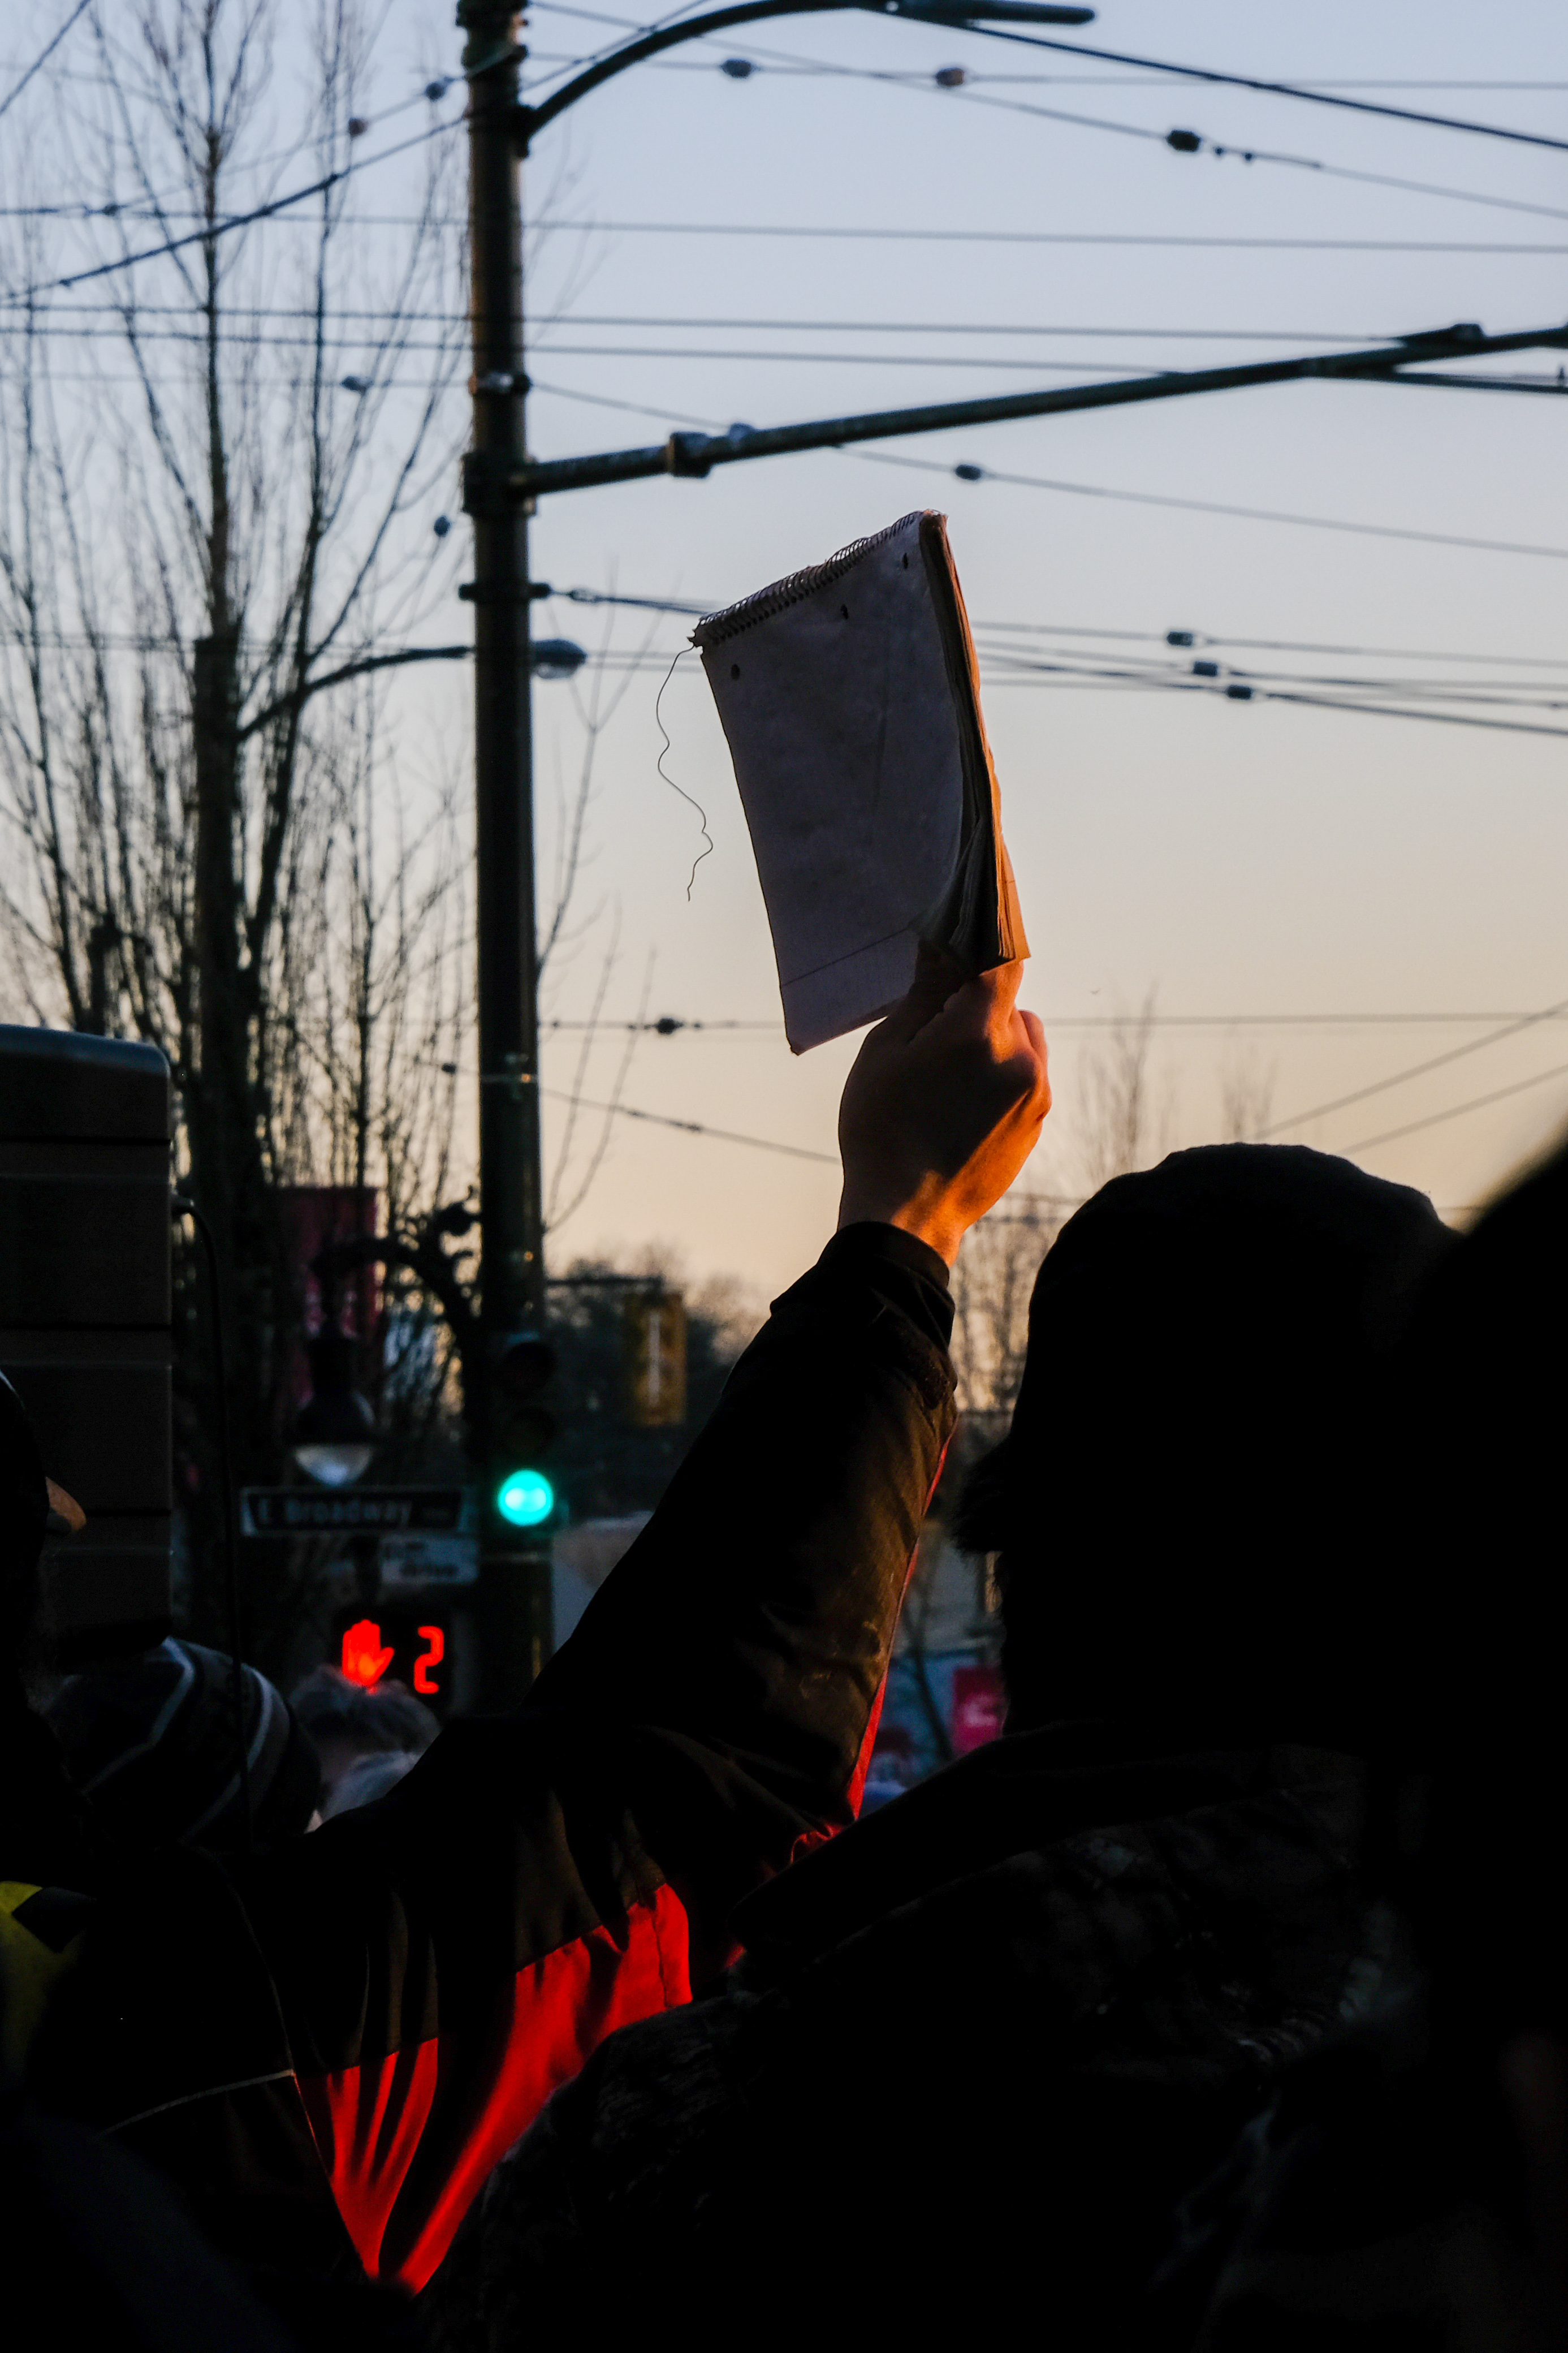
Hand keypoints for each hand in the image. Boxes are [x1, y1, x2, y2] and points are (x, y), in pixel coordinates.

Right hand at [836, 947, 1049, 1265]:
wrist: (906, 1216)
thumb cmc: (881, 1131)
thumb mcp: (886, 1053)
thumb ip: (922, 995)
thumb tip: (941, 947)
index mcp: (979, 1033)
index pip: (1001, 958)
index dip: (994, 929)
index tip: (984, 905)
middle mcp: (1021, 1059)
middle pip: (1010, 1000)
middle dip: (978, 1000)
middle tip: (937, 1020)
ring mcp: (1036, 1094)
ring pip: (1023, 1037)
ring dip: (995, 1037)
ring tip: (948, 1070)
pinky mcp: (1038, 1123)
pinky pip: (1027, 1075)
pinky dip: (1002, 1071)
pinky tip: (960, 1100)